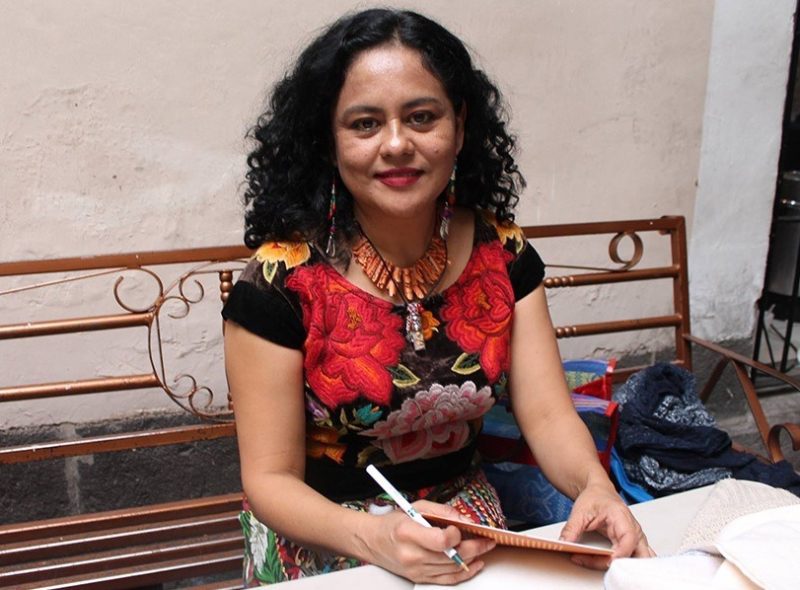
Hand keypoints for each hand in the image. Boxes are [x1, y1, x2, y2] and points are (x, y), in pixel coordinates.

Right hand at [361, 499, 495, 584]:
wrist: (372, 541)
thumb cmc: (393, 523)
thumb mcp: (416, 507)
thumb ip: (442, 511)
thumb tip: (464, 519)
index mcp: (408, 533)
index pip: (441, 540)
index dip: (456, 535)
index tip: (461, 528)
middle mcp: (412, 555)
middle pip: (452, 556)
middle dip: (475, 547)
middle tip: (487, 540)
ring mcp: (416, 570)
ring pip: (453, 569)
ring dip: (473, 559)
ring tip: (483, 548)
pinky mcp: (419, 578)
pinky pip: (447, 579)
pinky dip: (464, 573)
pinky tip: (475, 564)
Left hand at [559, 483, 654, 569]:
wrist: (600, 492)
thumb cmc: (595, 498)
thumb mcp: (579, 511)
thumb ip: (571, 529)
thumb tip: (564, 543)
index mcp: (621, 517)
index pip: (628, 541)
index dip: (617, 555)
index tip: (603, 560)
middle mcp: (633, 529)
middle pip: (638, 555)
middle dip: (621, 565)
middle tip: (598, 563)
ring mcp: (636, 537)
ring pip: (640, 559)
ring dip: (623, 567)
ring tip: (599, 563)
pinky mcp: (633, 544)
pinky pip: (634, 559)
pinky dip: (623, 565)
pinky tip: (606, 563)